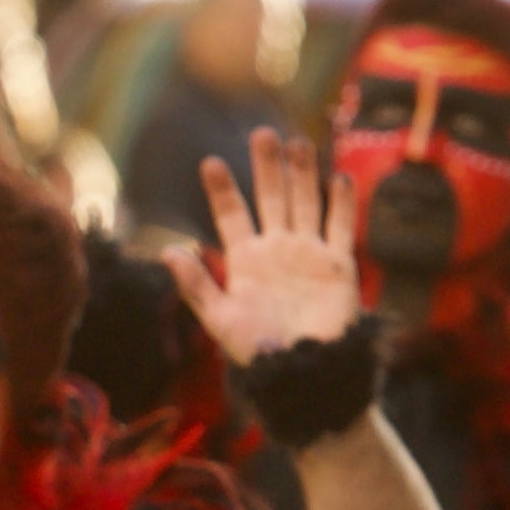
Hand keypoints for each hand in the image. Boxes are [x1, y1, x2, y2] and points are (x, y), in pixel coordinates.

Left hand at [173, 129, 359, 360]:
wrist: (304, 375)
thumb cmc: (259, 353)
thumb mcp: (220, 319)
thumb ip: (196, 285)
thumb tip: (168, 251)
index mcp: (246, 261)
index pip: (232, 216)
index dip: (223, 190)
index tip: (210, 163)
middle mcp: (277, 251)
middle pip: (271, 198)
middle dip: (266, 167)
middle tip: (261, 134)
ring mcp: (308, 254)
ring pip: (305, 203)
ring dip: (302, 174)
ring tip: (297, 141)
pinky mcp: (338, 265)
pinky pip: (340, 227)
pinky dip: (341, 203)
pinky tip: (338, 177)